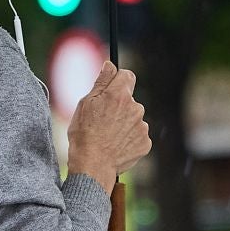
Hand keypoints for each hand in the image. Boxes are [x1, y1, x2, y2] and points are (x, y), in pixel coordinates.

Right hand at [66, 61, 150, 193]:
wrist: (92, 165)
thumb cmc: (84, 134)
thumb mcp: (85, 103)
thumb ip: (101, 82)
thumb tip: (110, 64)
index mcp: (119, 94)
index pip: (127, 75)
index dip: (118, 81)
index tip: (111, 89)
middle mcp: (135, 107)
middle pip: (129, 99)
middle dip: (119, 106)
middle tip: (103, 120)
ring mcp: (142, 126)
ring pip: (134, 118)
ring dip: (124, 123)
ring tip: (108, 136)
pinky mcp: (145, 143)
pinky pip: (138, 135)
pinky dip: (129, 139)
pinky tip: (116, 146)